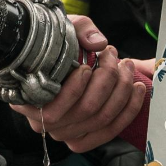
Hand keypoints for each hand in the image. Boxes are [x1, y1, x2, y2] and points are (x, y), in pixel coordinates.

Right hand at [9, 17, 146, 152]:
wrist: (57, 57)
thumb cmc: (55, 43)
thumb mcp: (62, 27)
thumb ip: (79, 29)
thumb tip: (97, 43)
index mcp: (28, 100)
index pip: (52, 109)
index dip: (74, 89)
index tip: (88, 65)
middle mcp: (44, 123)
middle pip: (84, 111)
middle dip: (107, 80)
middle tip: (113, 55)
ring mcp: (65, 133)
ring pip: (102, 119)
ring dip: (121, 90)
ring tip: (126, 65)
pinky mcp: (85, 138)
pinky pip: (111, 130)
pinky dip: (129, 109)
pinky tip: (137, 88)